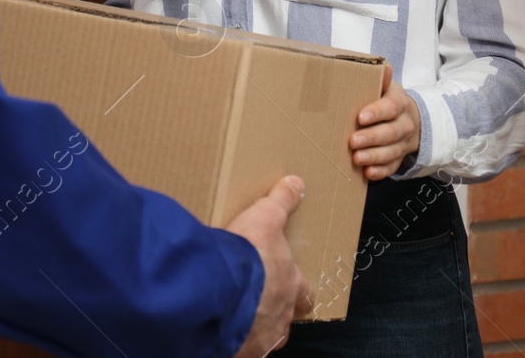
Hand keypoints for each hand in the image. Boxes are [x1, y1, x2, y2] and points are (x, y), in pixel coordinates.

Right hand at [227, 175, 312, 354]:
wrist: (221, 288)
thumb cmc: (248, 257)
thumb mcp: (266, 219)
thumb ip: (281, 202)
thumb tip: (296, 183)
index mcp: (291, 286)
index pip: (305, 293)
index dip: (299, 289)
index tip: (291, 284)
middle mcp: (282, 316)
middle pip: (287, 320)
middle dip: (276, 311)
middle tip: (259, 301)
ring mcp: (262, 337)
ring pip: (265, 338)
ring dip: (254, 327)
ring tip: (236, 315)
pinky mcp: (240, 350)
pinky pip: (240, 348)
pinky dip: (232, 339)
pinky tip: (219, 327)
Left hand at [351, 63, 421, 180]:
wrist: (410, 118)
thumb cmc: (388, 101)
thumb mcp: (387, 88)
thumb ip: (382, 79)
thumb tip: (384, 65)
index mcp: (399, 103)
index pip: (391, 107)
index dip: (377, 112)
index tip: (360, 117)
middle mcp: (404, 124)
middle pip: (390, 132)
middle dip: (372, 138)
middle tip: (353, 140)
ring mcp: (403, 143)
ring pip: (391, 152)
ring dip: (374, 156)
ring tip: (357, 158)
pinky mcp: (398, 158)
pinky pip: (392, 167)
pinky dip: (380, 171)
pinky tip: (367, 173)